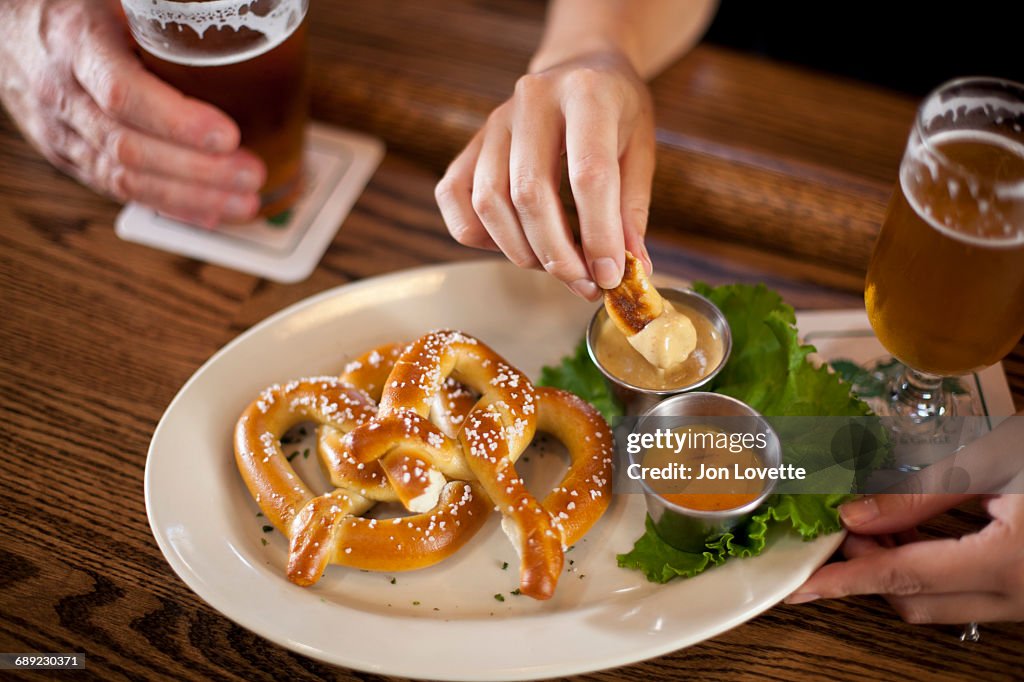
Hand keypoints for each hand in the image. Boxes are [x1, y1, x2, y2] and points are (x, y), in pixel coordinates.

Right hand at [0, 0, 264, 226]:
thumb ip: (162, 18)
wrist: (10, 26)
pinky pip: (120, 190)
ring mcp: (62, 132)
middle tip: (252, 174)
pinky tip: (210, 212)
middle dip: (200, 171)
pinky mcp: (68, 157)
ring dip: (192, 197)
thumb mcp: (117, 2)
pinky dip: (170, 205)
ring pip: (126, 179)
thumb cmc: (75, 9)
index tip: (228, 135)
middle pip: (131, 148)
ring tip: (245, 202)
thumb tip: (228, 20)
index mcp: (77, 44)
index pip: (124, 93)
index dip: (178, 122)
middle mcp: (63, 95)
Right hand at [435, 50, 654, 299]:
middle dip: (557, 254)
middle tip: (584, 284)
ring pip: (489, 203)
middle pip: (529, 193)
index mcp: (586, 93)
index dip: (599, 235)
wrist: (580, 67)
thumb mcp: (640, 149)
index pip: (588, 175)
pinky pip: (455, 199)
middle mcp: (531, 101)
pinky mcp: (469, 144)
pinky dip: (481, 235)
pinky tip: (518, 244)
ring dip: (522, 252)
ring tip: (558, 267)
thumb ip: (632, 209)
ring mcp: (493, 122)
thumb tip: (632, 270)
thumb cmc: (616, 111)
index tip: (610, 275)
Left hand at [787, 492, 1023, 623]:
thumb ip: (919, 493)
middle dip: (868, 567)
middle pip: (915, 600)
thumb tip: (854, 514)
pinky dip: (930, 574)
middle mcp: (1019, 598)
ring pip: (939, 606)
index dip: (844, 581)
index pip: (902, 577)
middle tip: (843, 525)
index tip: (800, 588)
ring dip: (898, 571)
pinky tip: (914, 537)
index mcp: (1007, 563)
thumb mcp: (992, 464)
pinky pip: (965, 600)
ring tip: (875, 525)